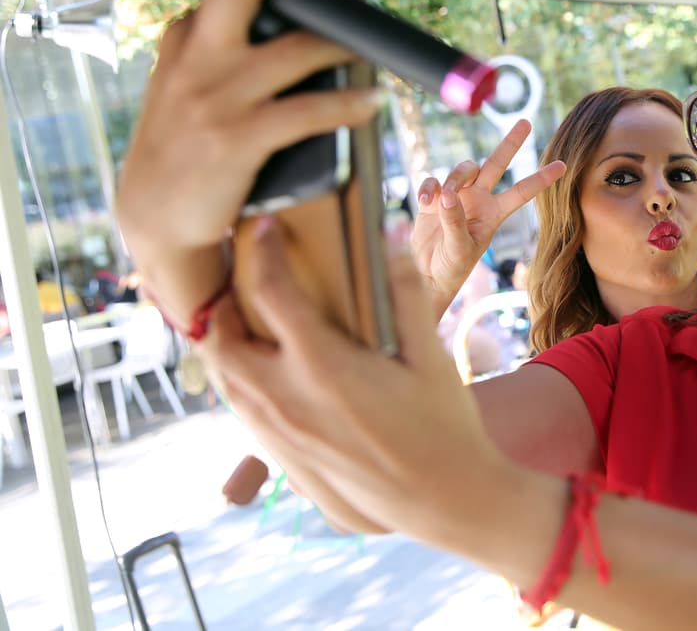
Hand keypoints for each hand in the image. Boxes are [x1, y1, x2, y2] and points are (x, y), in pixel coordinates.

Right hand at [115, 0, 380, 312]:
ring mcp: (215, 99)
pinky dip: (345, 104)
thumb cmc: (185, 150)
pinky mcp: (236, 139)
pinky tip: (368, 103)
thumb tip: (292, 28)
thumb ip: (220, 54)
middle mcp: (196, 60)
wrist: (155, 218)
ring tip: (373, 53)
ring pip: (293, 51)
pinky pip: (305, 111)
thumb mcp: (185, 88)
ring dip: (343, 49)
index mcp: (185, 42)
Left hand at [201, 215, 519, 540]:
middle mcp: (288, 402)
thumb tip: (392, 235)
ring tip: (240, 316)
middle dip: (220, 300)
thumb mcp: (431, 355)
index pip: (269, 293)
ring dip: (221, 341)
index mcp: (324, 368)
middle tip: (237, 275)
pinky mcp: (284, 458)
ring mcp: (280, 435)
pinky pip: (240, 410)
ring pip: (222, 379)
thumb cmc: (445, 427)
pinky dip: (236, 378)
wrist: (445, 501)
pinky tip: (263, 369)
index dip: (261, 251)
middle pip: (220, 338)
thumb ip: (405, 292)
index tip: (263, 226)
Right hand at [411, 120, 564, 301]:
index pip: (521, 192)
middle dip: (510, 143)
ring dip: (453, 179)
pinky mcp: (434, 197)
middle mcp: (479, 199)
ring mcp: (457, 196)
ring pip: (463, 169)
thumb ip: (455, 222)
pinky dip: (429, 187)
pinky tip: (424, 202)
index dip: (541, 179)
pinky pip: (433, 180)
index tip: (563, 165)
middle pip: (497, 164)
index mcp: (494, 213)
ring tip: (440, 201)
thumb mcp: (459, 249)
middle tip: (526, 122)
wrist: (427, 274)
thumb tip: (448, 195)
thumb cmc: (451, 267)